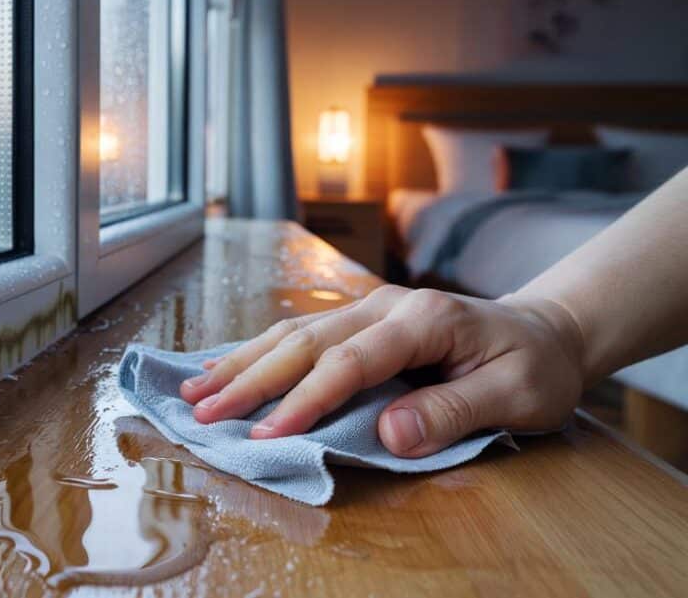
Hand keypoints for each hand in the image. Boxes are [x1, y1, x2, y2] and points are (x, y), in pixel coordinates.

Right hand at [180, 286, 588, 456]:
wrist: (543, 331)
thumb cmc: (532, 367)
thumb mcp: (515, 395)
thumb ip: (452, 411)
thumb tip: (388, 432)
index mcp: (422, 320)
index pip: (349, 361)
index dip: (306, 399)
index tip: (268, 434)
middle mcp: (385, 306)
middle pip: (305, 340)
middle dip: (251, 378)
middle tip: (203, 412)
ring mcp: (368, 308)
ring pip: (293, 332)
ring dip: (242, 362)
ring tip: (195, 389)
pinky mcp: (358, 321)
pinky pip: (300, 334)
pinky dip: (259, 352)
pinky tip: (226, 367)